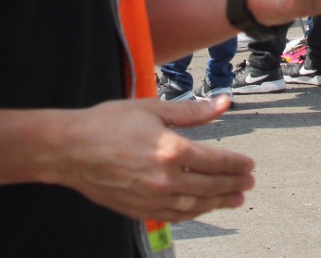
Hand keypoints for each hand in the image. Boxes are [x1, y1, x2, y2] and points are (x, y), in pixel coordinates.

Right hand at [45, 97, 253, 222]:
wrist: (70, 150)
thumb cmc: (108, 123)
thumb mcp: (152, 108)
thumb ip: (191, 112)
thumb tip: (223, 103)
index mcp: (172, 150)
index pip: (216, 161)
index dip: (236, 164)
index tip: (250, 164)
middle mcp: (166, 179)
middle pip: (210, 186)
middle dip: (233, 184)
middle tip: (249, 183)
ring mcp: (152, 198)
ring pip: (196, 206)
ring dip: (218, 202)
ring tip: (235, 200)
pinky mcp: (139, 210)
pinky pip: (175, 216)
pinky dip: (194, 213)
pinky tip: (202, 208)